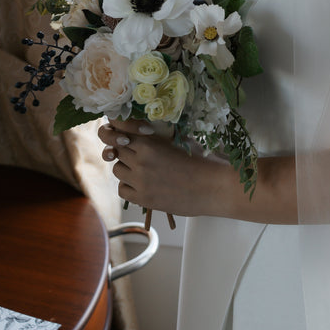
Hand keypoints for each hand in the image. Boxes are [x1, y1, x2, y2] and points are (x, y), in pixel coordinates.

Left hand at [98, 118, 230, 217]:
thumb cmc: (202, 161)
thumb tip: (146, 130)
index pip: (121, 133)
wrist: (213, 187)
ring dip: (126, 168)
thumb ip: (160, 136)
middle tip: (137, 153)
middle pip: (118, 151)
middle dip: (126, 151)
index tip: (129, 137)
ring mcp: (140, 181)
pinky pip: (122, 190)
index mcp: (150, 143)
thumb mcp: (181, 140)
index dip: (124, 134)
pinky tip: (142, 184)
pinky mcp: (143, 199)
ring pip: (117, 170)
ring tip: (141, 170)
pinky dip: (128, 186)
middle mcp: (140, 161)